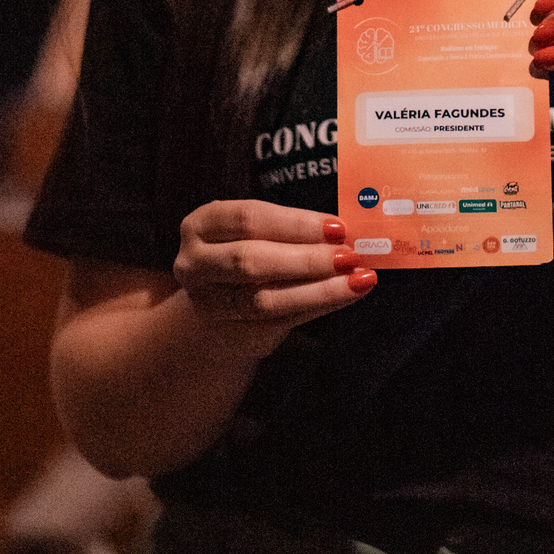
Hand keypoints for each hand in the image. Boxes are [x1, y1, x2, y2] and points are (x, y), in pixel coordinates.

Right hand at [174, 199, 376, 336]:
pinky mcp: (235, 334)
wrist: (219, 307)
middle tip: (350, 255)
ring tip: (357, 279)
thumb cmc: (248, 252)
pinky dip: (320, 305)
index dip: (295, 223)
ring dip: (319, 288)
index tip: (337, 226)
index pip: (248, 219)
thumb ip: (293, 229)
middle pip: (252, 261)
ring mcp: (210, 304)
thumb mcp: (258, 232)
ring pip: (264, 299)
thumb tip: (346, 228)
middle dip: (307, 258)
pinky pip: (281, 321)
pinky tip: (348, 294)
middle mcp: (196, 264)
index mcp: (202, 225)